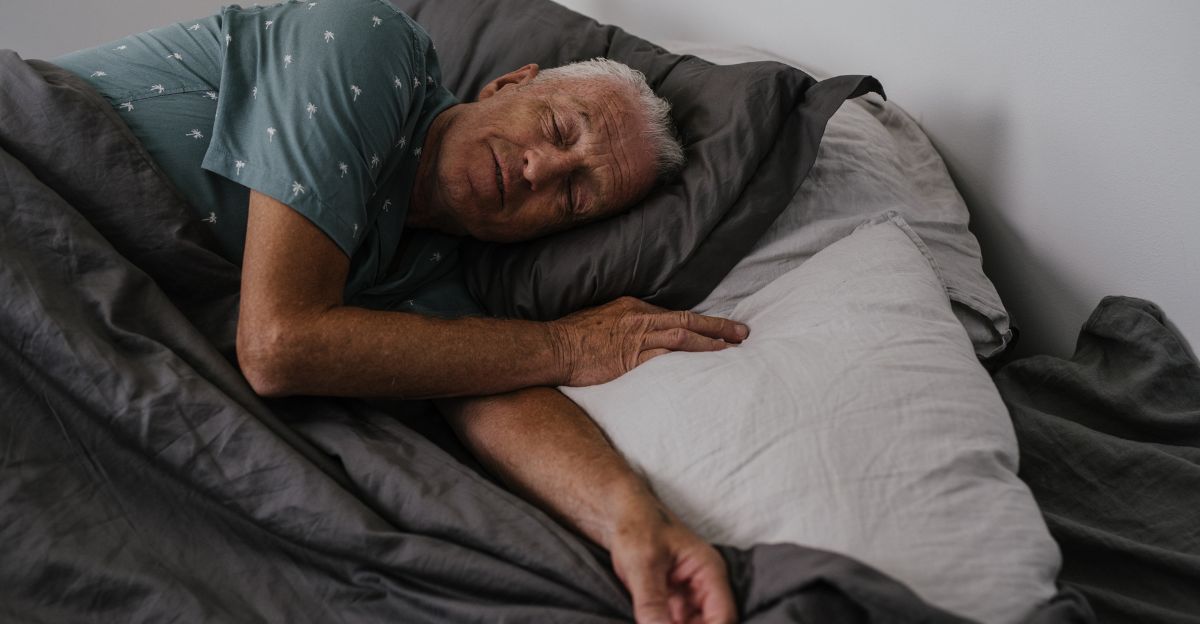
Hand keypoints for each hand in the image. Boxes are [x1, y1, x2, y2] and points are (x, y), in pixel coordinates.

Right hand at [549, 296, 748, 386]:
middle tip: (743, 333)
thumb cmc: (571, 337)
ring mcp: (638, 336)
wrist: (553, 347)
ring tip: (735, 348)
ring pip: (684, 335)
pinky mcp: (633, 356)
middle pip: (688, 320)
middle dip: (718, 327)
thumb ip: (621, 327)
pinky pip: (669, 355)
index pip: (674, 314)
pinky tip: (709, 362)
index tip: (718, 329)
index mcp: (633, 308)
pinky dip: (691, 357)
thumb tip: (632, 338)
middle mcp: (640, 318)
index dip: (699, 323)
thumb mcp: (600, 321)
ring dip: (712, 341)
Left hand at [609, 510, 736, 623]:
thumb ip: (651, 603)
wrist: (617, 513)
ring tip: (651, 622)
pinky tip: (650, 623)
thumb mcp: (642, 565)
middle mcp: (704, 586)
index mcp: (709, 571)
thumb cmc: (636, 526)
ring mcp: (688, 595)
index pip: (723, 617)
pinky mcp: (671, 601)